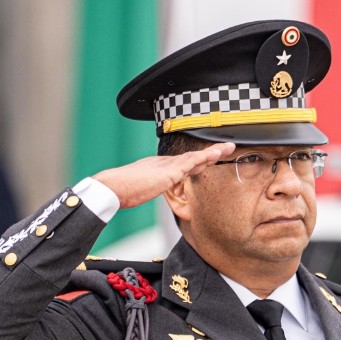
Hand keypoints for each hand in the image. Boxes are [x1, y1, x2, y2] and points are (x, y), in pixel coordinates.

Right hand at [93, 142, 235, 209]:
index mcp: (159, 167)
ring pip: (194, 157)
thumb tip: (151, 189)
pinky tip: (215, 154)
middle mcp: (164, 163)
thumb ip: (150, 187)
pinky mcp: (168, 171)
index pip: (184, 163)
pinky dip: (204, 157)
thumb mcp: (141, 190)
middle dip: (210, 152)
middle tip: (227, 147)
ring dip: (212, 152)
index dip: (200, 159)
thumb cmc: (122, 191)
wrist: (112, 188)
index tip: (213, 157)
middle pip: (192, 157)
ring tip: (228, 148)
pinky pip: (190, 162)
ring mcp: (166, 166)